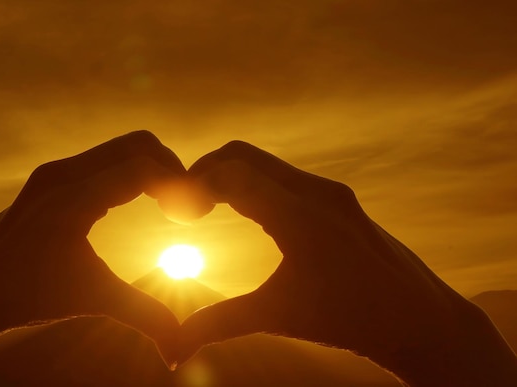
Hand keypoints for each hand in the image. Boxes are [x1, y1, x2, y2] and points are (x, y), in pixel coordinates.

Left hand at [0, 131, 182, 384]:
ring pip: (120, 149)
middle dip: (170, 168)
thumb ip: (141, 317)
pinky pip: (104, 159)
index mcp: (72, 200)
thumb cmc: (25, 299)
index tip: (198, 209)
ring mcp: (53, 173)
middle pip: (137, 146)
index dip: (179, 183)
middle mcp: (61, 175)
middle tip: (187, 204)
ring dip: (150, 168)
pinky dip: (130, 171)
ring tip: (169, 204)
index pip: (142, 167)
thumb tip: (178, 354)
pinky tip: (139, 200)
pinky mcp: (50, 178)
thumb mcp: (91, 302)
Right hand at [179, 141, 516, 385]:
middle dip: (205, 170)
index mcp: (299, 217)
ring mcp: (331, 192)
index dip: (191, 184)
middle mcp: (316, 192)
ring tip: (205, 205)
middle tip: (181, 203)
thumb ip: (220, 323)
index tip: (169, 207)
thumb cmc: (351, 320)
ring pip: (265, 162)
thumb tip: (172, 348)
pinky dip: (255, 182)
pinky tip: (245, 210)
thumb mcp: (279, 317)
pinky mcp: (339, 199)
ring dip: (231, 174)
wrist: (418, 318)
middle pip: (243, 154)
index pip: (231, 174)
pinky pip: (284, 175)